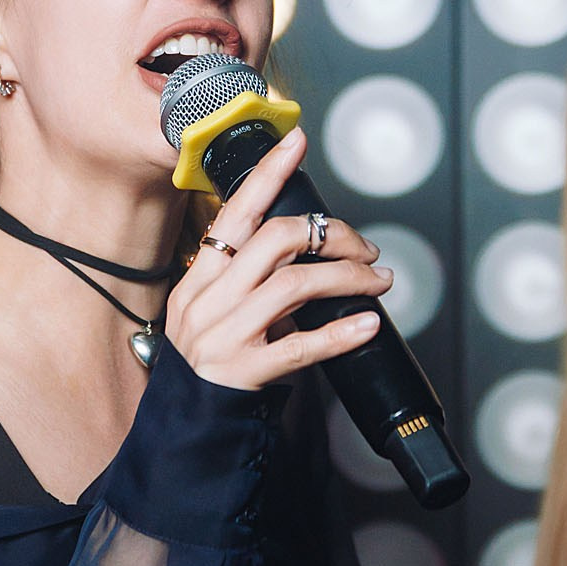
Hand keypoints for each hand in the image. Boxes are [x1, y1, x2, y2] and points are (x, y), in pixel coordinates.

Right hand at [165, 126, 391, 390]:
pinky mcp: (244, 372)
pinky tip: (367, 324)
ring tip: (379, 281)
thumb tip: (305, 248)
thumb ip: (247, 278)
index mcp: (200, 278)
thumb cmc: (211, 364)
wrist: (187, 424)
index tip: (296, 141)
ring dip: (346, 277)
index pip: (235, 212)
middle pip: (274, 240)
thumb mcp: (215, 311)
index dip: (268, 174)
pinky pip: (301, 346)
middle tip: (366, 247)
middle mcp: (208, 300)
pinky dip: (340, 333)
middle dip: (330, 235)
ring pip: (293, 285)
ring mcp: (224, 335)